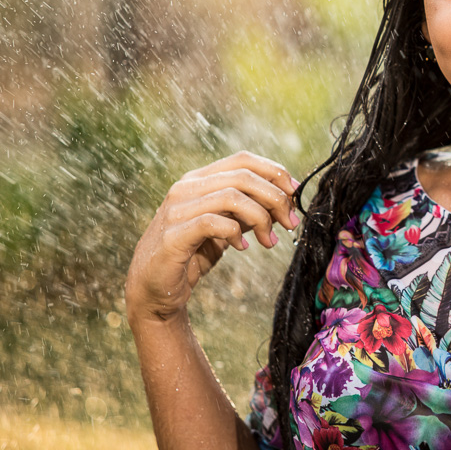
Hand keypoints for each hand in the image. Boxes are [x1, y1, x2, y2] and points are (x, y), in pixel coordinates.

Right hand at [125, 150, 301, 324]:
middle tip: (290, 223)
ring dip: (260, 218)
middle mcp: (185, 187)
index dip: (274, 172)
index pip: (243, 160)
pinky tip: (242, 247)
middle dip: (275, 198)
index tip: (295, 193)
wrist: (155, 289)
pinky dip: (235, 232)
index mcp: (199, 179)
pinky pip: (213, 222)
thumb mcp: (227, 226)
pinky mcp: (173, 235)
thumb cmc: (193, 254)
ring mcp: (176, 209)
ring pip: (232, 196)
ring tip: (269, 241)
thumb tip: (286, 202)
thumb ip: (249, 210)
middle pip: (243, 177)